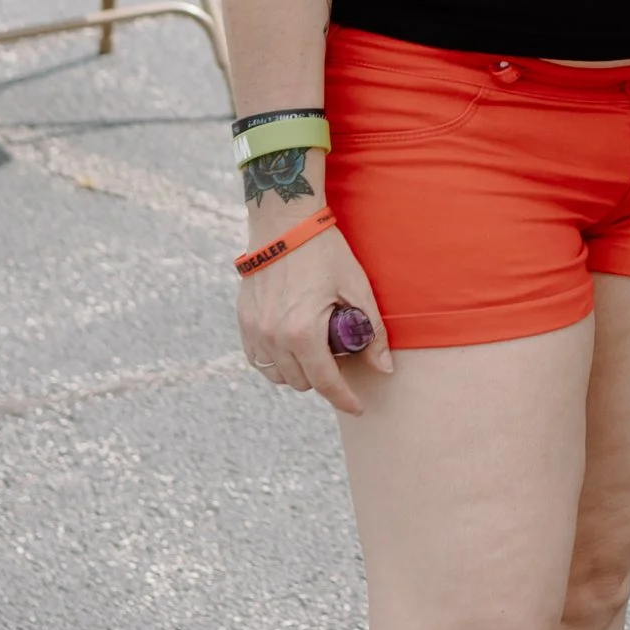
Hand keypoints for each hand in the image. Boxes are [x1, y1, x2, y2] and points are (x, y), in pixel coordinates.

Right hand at [238, 229, 393, 413]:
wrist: (284, 221)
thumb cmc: (325, 251)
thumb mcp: (357, 287)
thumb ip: (372, 331)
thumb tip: (386, 369)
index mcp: (303, 331)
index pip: (326, 383)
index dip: (344, 399)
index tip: (357, 407)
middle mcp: (274, 336)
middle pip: (302, 382)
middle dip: (323, 380)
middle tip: (340, 358)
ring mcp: (255, 329)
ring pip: (277, 375)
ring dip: (298, 372)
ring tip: (315, 352)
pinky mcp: (244, 320)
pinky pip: (258, 358)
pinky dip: (275, 360)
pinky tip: (291, 347)